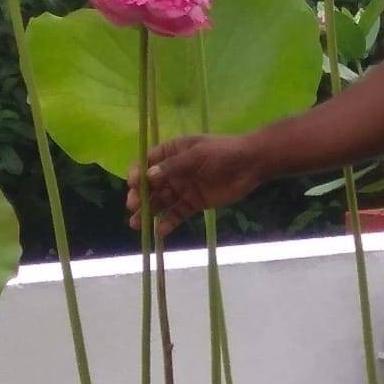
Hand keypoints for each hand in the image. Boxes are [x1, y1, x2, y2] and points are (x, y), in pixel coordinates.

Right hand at [127, 133, 263, 236]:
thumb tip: (148, 176)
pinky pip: (177, 214)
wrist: (251, 165)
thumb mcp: (197, 155)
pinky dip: (168, 223)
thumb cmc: (223, 152)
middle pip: (150, 185)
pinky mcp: (194, 203)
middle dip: (139, 196)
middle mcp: (173, 171)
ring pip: (161, 202)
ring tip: (136, 225)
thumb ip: (173, 166)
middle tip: (133, 207)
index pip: (147, 163)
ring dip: (147, 212)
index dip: (137, 174)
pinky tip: (160, 231)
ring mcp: (183, 188)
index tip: (132, 185)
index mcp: (171, 152)